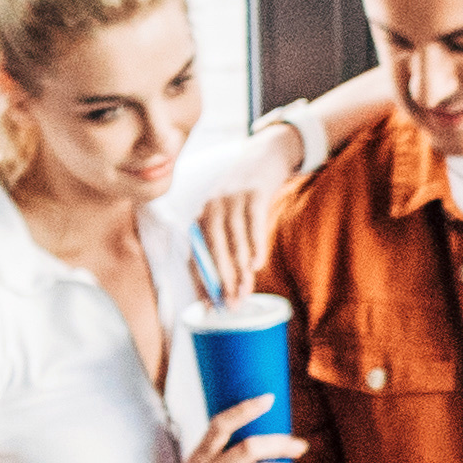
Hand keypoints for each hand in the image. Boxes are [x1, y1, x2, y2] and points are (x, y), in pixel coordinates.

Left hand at [185, 168, 295, 306]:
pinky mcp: (254, 193)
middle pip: (214, 249)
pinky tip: (257, 265)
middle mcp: (212, 206)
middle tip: (230, 305)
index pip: (197, 254)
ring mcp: (233, 199)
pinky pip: (253, 224)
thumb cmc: (245, 196)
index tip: (210, 305)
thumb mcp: (226, 214)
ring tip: (245, 293)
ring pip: (234, 241)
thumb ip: (223, 243)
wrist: (264, 156)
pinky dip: (255, 246)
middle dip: (222, 281)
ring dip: (240, 271)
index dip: (203, 281)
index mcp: (202, 216)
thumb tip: (227, 285)